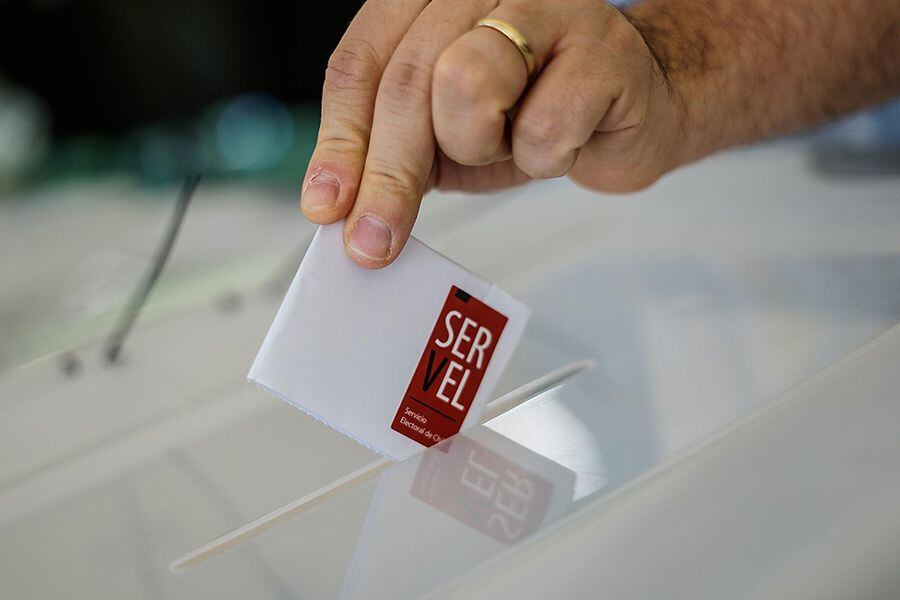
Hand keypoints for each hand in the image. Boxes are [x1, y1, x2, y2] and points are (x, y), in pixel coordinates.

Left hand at [300, 0, 683, 267]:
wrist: (633, 109)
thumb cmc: (534, 115)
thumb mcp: (445, 134)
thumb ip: (394, 152)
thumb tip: (342, 209)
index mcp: (427, 0)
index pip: (360, 62)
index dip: (339, 139)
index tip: (327, 205)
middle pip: (408, 81)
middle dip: (387, 175)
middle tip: (374, 242)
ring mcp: (546, 5)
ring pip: (467, 85)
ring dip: (482, 146)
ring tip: (511, 142)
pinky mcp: (604, 46)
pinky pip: (544, 127)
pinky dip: (546, 158)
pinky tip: (565, 141)